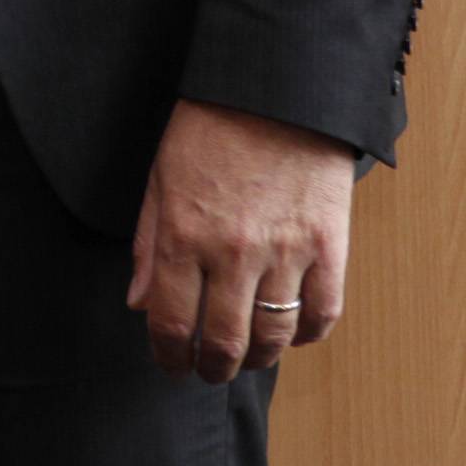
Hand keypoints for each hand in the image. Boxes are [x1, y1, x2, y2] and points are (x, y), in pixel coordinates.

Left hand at [128, 98, 354, 382]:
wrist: (273, 93)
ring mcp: (285, 252)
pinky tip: (291, 334)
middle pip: (224, 340)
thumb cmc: (208, 131)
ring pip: (274, 335)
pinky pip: (322, 313)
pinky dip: (306, 334)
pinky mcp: (328, 247)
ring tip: (247, 358)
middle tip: (208, 371)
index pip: (172, 321)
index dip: (169, 355)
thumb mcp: (159, 180)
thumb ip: (146, 245)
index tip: (169, 364)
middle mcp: (232, 252)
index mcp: (182, 235)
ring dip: (258, 358)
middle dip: (212, 367)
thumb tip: (138, 304)